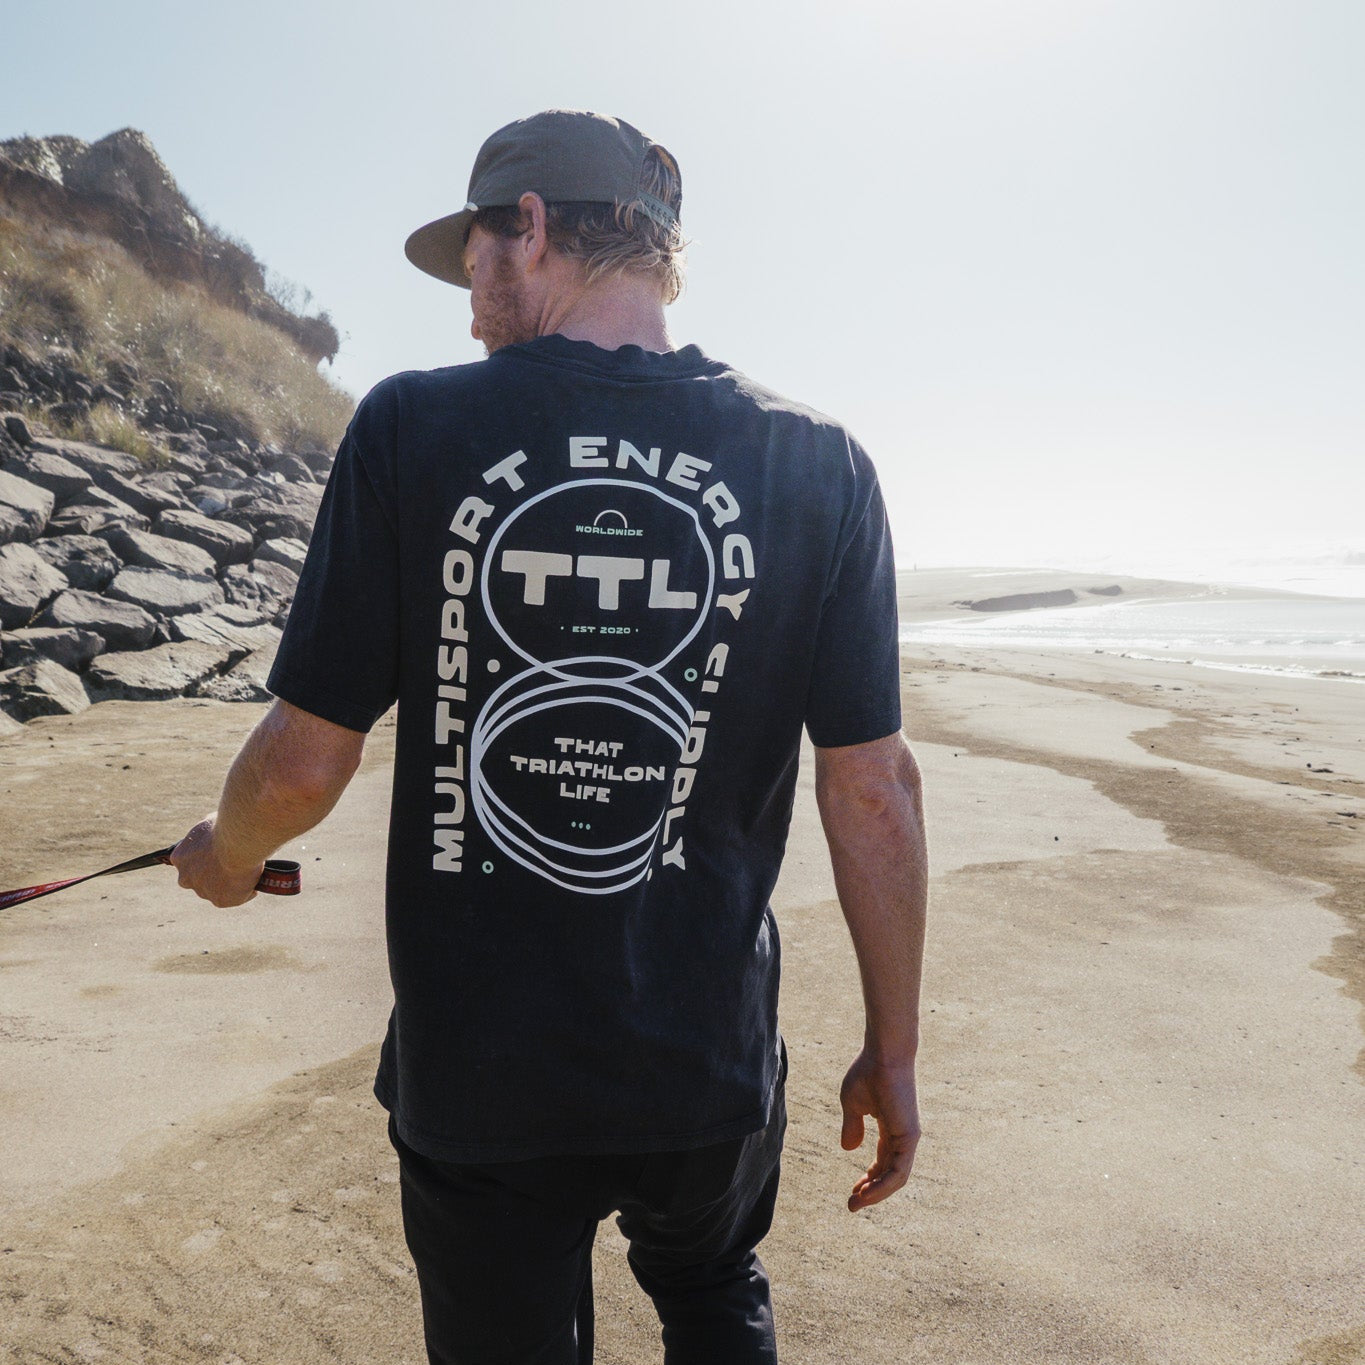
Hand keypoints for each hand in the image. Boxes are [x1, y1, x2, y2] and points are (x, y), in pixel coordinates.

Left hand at [169, 815, 264, 906]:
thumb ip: (209, 832)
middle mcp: (186, 878)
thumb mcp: (212, 823)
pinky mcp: (220, 901)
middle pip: (199, 880)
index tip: (218, 855)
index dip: (205, 859)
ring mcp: (202, 891)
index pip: (189, 863)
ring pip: (217, 891)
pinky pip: (236, 898)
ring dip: (229, 884)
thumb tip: (216, 828)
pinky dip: (246, 892)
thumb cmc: (227, 827)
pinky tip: (255, 882)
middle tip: (233, 865)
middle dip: (213, 876)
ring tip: (249, 872)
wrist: (239, 842)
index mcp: (180, 857)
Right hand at [839, 1049, 920, 1211]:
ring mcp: (908, 1137)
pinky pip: (898, 1170)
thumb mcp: (852, 1104)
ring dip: (876, 1194)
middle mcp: (902, 1135)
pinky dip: (883, 1185)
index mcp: (890, 1126)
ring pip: (896, 1177)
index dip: (868, 1178)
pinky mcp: (909, 1137)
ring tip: (856, 1203)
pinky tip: (866, 1193)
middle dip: (871, 1191)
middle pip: (890, 1173)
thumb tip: (849, 1149)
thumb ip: (852, 1127)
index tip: (853, 1191)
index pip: (882, 1161)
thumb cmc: (868, 1072)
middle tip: (852, 1205)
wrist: (883, 1054)